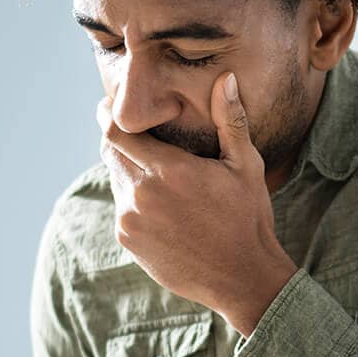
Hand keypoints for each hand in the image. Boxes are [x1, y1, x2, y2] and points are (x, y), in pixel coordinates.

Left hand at [98, 72, 297, 335]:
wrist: (242, 278)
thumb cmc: (248, 218)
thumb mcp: (246, 166)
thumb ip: (230, 120)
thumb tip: (225, 78)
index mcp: (169, 170)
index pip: (116, 130)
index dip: (108, 113)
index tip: (112, 104)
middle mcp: (142, 195)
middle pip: (109, 151)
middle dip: (120, 138)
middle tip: (137, 133)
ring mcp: (131, 220)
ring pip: (115, 180)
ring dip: (128, 169)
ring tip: (156, 171)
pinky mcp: (129, 241)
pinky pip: (122, 208)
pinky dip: (133, 199)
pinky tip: (161, 204)